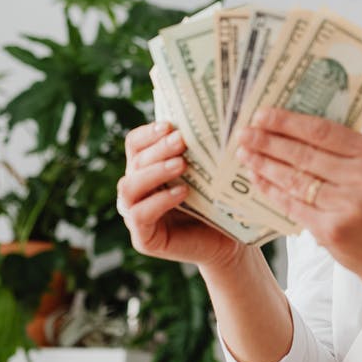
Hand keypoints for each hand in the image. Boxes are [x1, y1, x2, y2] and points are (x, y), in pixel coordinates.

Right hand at [118, 121, 244, 268]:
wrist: (231, 242)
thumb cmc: (219, 203)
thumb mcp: (208, 173)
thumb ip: (199, 151)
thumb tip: (206, 118)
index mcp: (147, 170)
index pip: (135, 144)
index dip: (148, 133)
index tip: (170, 124)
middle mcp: (136, 190)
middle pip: (135, 161)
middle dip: (158, 149)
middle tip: (182, 140)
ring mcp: (135, 215)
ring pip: (130, 186)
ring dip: (155, 172)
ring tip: (181, 165)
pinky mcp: (144, 238)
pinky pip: (140, 215)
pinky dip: (159, 201)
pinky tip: (182, 193)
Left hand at [234, 107, 361, 277]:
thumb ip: (342, 150)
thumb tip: (290, 125)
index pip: (322, 131)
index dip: (287, 122)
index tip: (261, 114)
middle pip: (304, 154)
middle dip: (268, 141)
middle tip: (243, 133)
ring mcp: (348, 206)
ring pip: (295, 180)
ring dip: (264, 165)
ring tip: (244, 154)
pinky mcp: (332, 230)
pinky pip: (292, 205)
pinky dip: (271, 191)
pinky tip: (257, 179)